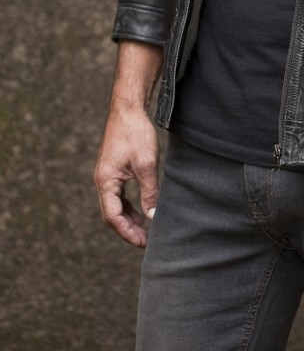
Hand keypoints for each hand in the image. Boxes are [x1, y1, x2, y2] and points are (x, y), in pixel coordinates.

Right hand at [93, 104, 158, 246]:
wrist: (128, 108)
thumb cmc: (136, 133)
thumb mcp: (147, 164)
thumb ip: (149, 191)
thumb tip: (153, 215)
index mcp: (106, 180)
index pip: (112, 216)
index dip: (127, 232)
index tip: (142, 242)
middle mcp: (102, 179)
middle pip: (110, 213)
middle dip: (127, 228)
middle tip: (144, 241)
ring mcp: (106, 174)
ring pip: (114, 204)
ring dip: (127, 217)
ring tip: (143, 228)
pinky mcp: (113, 168)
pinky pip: (117, 193)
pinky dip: (127, 204)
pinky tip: (140, 208)